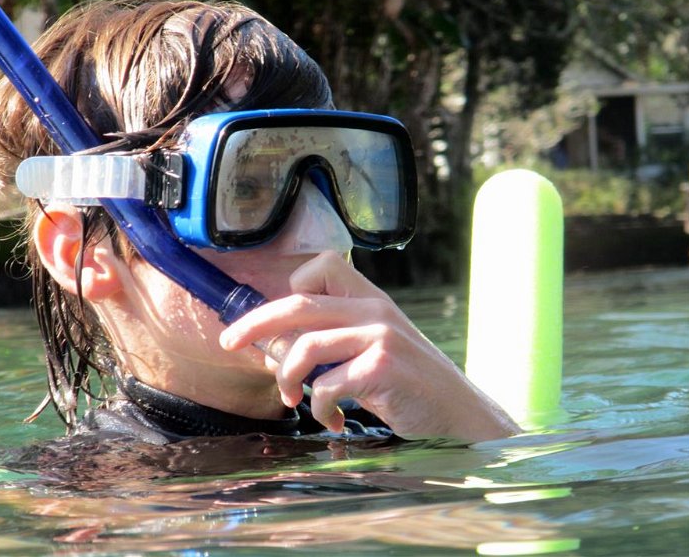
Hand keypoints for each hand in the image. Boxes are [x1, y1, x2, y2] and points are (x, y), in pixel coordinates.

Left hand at [220, 251, 518, 440]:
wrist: (460, 415)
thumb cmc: (409, 385)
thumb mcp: (374, 350)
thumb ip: (333, 341)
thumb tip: (273, 347)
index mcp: (370, 299)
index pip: (320, 268)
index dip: (289, 290)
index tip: (275, 322)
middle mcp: (374, 309)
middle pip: (297, 304)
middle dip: (254, 324)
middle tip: (229, 343)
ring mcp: (380, 336)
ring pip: (305, 346)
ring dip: (286, 378)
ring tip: (292, 400)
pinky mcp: (383, 368)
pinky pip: (326, 385)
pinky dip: (319, 408)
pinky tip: (333, 419)